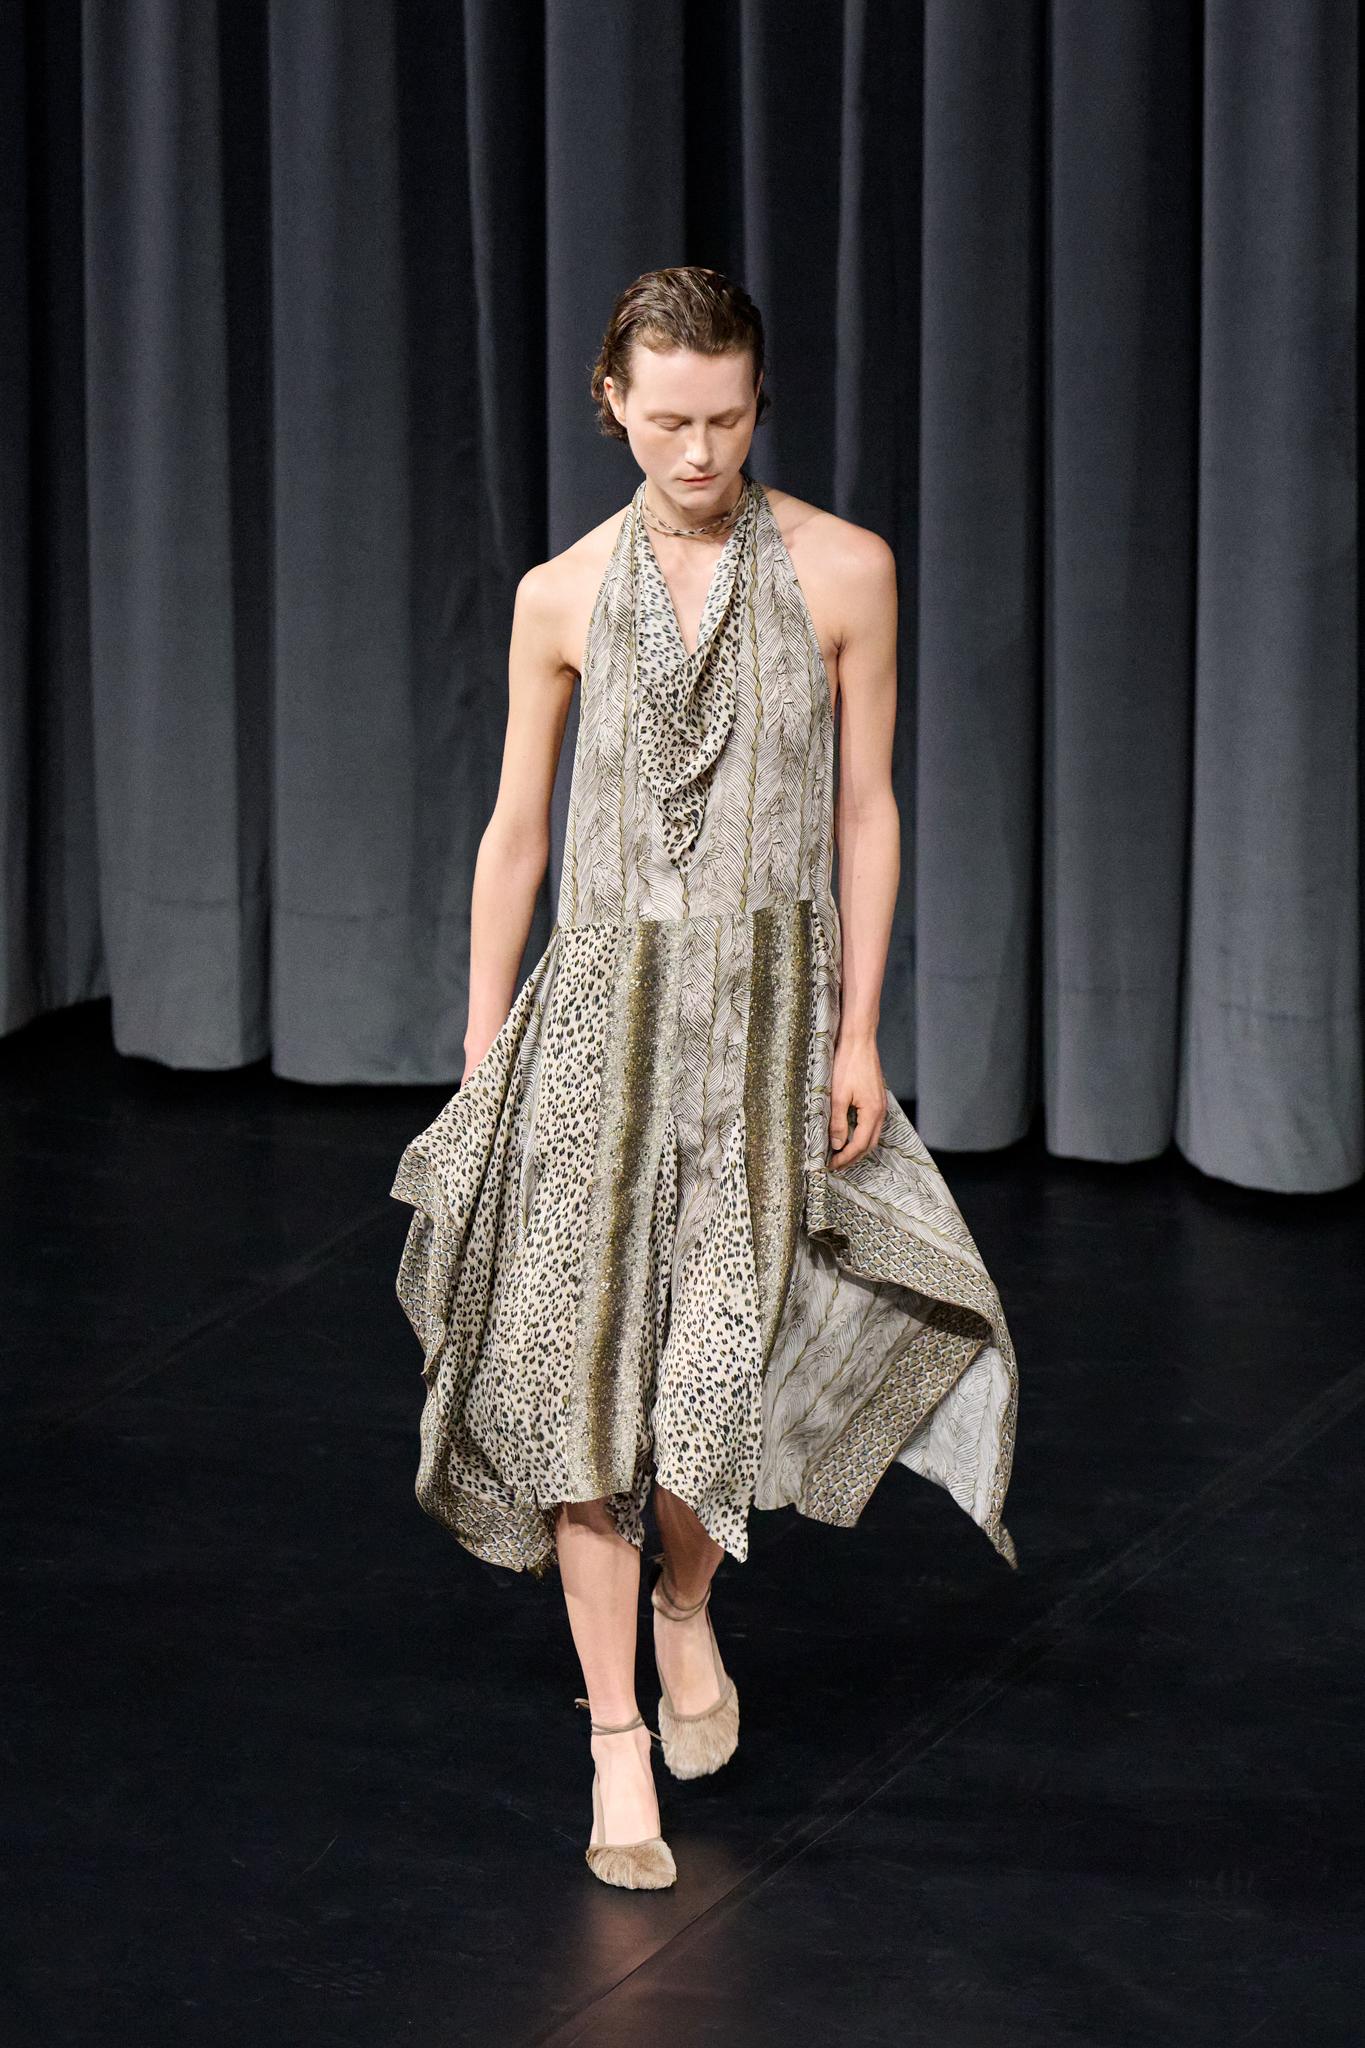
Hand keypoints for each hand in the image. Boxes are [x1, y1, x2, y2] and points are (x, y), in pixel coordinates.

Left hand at [827, 1031, 885, 1168]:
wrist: (859, 1041)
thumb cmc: (847, 1065)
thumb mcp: (837, 1096)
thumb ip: (838, 1123)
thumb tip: (837, 1145)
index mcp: (872, 1112)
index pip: (860, 1145)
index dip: (846, 1158)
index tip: (831, 1165)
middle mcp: (880, 1111)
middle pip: (870, 1144)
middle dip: (853, 1157)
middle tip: (835, 1164)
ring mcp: (880, 1105)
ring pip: (872, 1135)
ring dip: (858, 1147)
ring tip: (841, 1154)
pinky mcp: (876, 1099)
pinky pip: (871, 1124)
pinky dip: (861, 1134)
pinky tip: (849, 1135)